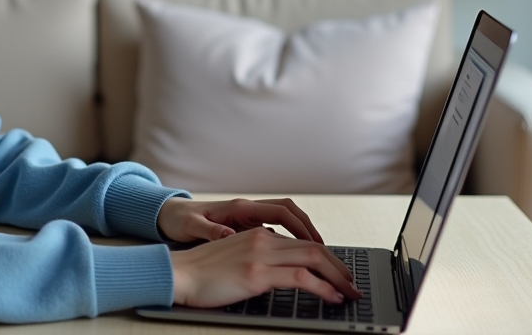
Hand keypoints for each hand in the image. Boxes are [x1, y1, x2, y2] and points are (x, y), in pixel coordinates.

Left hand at [157, 196, 323, 243]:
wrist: (169, 215)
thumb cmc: (180, 220)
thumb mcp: (191, 227)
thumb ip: (210, 230)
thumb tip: (228, 236)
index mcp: (238, 207)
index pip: (281, 211)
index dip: (301, 226)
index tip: (316, 243)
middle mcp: (247, 208)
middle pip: (289, 212)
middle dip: (310, 229)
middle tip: (326, 252)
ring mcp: (247, 216)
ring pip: (285, 220)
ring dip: (302, 234)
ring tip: (317, 256)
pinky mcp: (245, 225)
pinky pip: (275, 229)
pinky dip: (289, 239)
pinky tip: (294, 257)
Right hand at [169, 228, 360, 307]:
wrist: (179, 274)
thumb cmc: (202, 272)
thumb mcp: (235, 257)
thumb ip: (257, 255)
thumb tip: (280, 268)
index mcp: (257, 234)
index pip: (302, 242)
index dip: (326, 258)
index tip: (338, 273)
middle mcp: (262, 239)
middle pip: (313, 248)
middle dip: (339, 267)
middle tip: (352, 284)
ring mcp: (260, 254)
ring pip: (313, 259)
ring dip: (337, 277)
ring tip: (349, 293)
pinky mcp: (257, 273)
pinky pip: (301, 278)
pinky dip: (323, 288)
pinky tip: (331, 297)